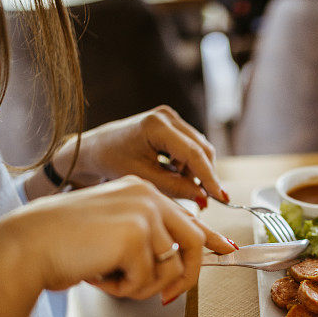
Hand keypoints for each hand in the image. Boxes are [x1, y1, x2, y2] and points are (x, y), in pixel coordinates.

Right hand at [0, 176, 236, 302]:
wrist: (25, 245)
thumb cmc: (62, 246)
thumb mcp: (111, 237)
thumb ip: (145, 242)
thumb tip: (178, 267)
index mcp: (141, 192)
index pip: (187, 217)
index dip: (210, 239)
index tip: (228, 253)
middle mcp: (148, 196)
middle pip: (193, 242)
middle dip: (185, 277)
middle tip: (165, 300)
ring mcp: (144, 212)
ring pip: (169, 268)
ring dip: (140, 287)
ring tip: (109, 280)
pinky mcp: (135, 235)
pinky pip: (147, 280)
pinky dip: (124, 289)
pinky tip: (99, 277)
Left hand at [52, 106, 227, 207]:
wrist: (95, 148)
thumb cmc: (112, 162)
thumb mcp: (144, 179)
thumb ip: (175, 188)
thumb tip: (204, 198)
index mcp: (156, 126)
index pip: (193, 153)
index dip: (209, 177)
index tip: (221, 197)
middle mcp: (167, 116)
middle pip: (202, 149)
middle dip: (205, 176)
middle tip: (205, 200)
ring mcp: (170, 117)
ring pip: (199, 149)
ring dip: (195, 171)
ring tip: (181, 188)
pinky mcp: (171, 123)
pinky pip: (190, 146)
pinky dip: (188, 165)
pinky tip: (175, 176)